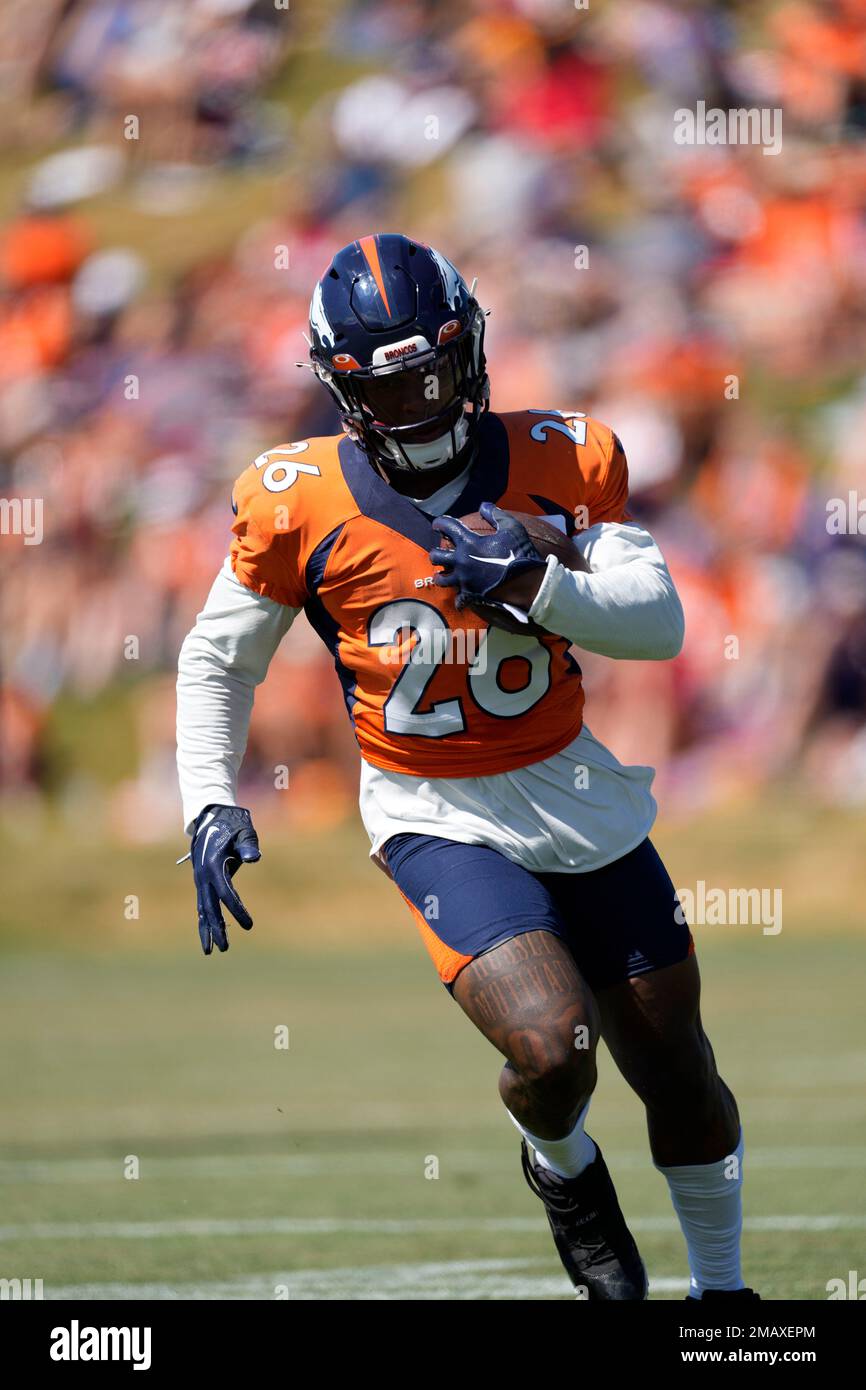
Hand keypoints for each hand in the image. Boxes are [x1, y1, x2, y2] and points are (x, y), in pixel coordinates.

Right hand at [186, 804, 260, 954]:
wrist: (211, 815)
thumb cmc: (232, 823)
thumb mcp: (244, 830)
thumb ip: (248, 844)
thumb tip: (254, 858)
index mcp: (213, 864)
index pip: (226, 893)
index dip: (237, 910)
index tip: (249, 925)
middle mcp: (203, 875)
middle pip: (209, 907)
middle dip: (217, 928)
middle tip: (224, 949)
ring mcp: (200, 879)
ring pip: (203, 909)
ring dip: (208, 929)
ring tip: (212, 950)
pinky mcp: (202, 881)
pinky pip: (203, 904)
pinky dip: (205, 920)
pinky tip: (209, 934)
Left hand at [429, 501, 544, 610]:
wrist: (528, 583)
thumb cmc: (520, 553)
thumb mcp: (512, 528)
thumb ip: (496, 515)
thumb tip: (483, 506)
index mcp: (468, 543)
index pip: (447, 527)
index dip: (440, 523)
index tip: (438, 525)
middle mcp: (461, 561)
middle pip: (436, 556)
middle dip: (436, 552)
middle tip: (440, 551)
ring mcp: (465, 580)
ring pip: (441, 579)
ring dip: (440, 576)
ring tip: (441, 574)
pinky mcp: (471, 595)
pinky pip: (458, 599)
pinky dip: (458, 598)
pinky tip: (460, 597)